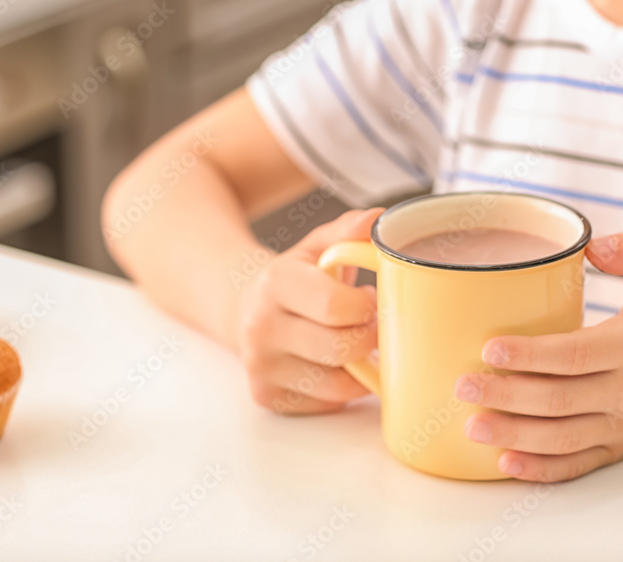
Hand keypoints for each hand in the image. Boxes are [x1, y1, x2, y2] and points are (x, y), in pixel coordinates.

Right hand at [236, 208, 382, 413]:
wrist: (243, 309)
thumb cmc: (293, 279)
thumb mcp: (315, 248)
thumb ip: (347, 231)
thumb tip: (379, 218)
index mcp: (276, 284)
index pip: (334, 305)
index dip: (366, 306)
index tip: (372, 299)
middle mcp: (261, 328)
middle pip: (340, 348)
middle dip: (369, 338)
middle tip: (373, 325)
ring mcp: (261, 366)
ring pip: (338, 385)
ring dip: (360, 368)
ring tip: (356, 343)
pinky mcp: (267, 396)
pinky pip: (327, 404)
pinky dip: (343, 388)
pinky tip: (336, 365)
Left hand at [454, 230, 622, 481]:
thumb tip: (595, 244)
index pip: (575, 355)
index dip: (531, 355)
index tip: (490, 348)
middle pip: (559, 400)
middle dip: (507, 396)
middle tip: (463, 385)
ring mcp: (619, 428)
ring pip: (562, 439)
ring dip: (514, 436)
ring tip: (472, 426)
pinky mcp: (614, 451)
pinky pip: (576, 466)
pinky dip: (541, 470)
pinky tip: (505, 464)